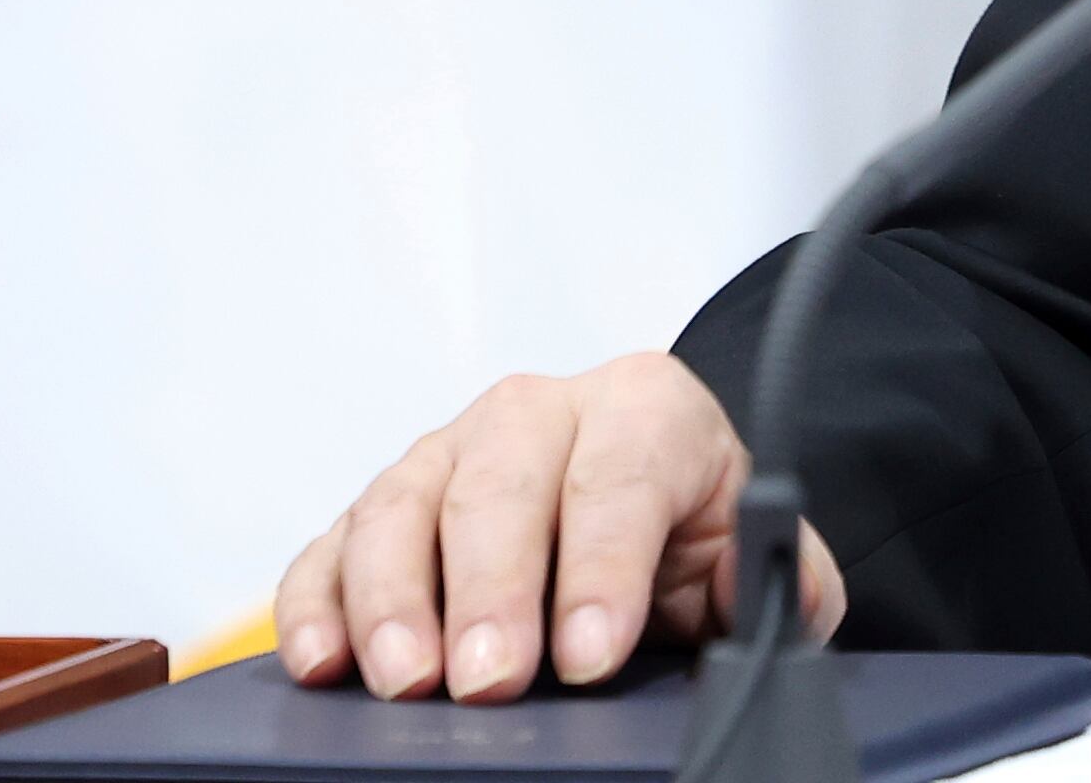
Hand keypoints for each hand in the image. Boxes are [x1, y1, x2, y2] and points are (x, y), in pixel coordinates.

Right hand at [276, 355, 847, 699]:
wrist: (637, 492)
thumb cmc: (683, 526)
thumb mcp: (746, 545)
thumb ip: (774, 570)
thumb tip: (771, 596)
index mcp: (643, 408)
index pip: (620, 477)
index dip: (604, 567)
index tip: (592, 653)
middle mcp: (537, 414)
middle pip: (501, 487)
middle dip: (494, 590)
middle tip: (492, 682)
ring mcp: (447, 454)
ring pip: (403, 506)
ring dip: (396, 599)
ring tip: (406, 680)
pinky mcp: (381, 507)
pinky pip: (331, 544)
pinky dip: (317, 601)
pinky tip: (321, 658)